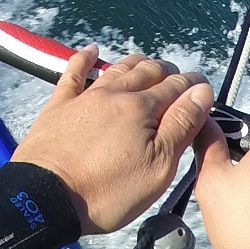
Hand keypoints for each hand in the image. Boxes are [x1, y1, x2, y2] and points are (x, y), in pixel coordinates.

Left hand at [11, 46, 214, 233]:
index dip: (192, 86)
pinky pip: (74, 72)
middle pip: (147, 72)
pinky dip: (85, 58)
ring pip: (117, 69)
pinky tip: (92, 50)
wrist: (46, 198)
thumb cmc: (108, 191)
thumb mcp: (157, 167)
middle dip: (167, 72)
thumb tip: (201, 92)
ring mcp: (85, 97)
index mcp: (141, 109)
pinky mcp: (59, 105)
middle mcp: (114, 94)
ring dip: (136, 63)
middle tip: (178, 77)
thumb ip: (180, 126)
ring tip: (149, 63)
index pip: (175, 88)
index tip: (203, 88)